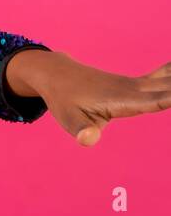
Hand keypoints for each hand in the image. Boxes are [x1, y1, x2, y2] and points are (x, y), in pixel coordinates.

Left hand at [6, 49, 170, 146]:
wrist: (56, 74)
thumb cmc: (63, 100)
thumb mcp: (68, 120)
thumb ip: (82, 131)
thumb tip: (87, 141)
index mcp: (126, 99)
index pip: (162, 100)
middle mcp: (136, 89)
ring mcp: (138, 84)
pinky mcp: (137, 84)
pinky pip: (164, 78)